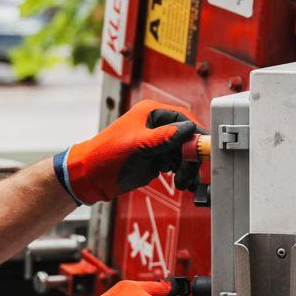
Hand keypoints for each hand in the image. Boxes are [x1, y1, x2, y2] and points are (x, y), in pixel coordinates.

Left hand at [55, 100, 204, 203]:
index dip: (196, 133)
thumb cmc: (106, 155)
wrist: (90, 177)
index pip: (183, 118)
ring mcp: (157, 142)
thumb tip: (189, 130)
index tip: (205, 149)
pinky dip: (181, 172)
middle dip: (191, 155)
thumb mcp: (137, 145)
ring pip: (184, 152)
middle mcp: (156, 125)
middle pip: (187, 136)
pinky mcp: (156, 158)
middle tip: (191, 171)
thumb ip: (164, 137)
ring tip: (183, 182)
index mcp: (150, 112)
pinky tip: (182, 182)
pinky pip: (176, 163)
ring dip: (187, 167)